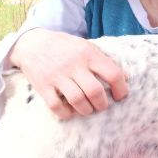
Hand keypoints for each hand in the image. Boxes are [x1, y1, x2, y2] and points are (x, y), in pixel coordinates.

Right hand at [10, 29, 127, 119]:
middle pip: (95, 91)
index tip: (120, 96)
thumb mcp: (85, 46)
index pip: (113, 74)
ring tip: (87, 108)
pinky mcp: (43, 86)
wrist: (33, 43)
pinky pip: (56, 106)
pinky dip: (66, 113)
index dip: (121, 89)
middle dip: (102, 104)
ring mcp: (57, 76)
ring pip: (78, 101)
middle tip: (102, 105)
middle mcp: (74, 65)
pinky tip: (70, 111)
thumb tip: (124, 78)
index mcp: (88, 54)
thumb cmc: (64, 47)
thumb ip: (102, 60)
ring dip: (86, 110)